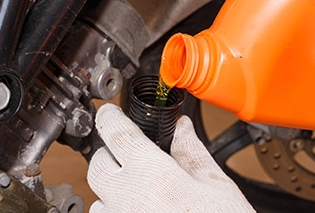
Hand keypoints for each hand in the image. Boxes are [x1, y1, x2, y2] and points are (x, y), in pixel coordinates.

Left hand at [87, 104, 254, 212]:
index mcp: (152, 175)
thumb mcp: (216, 186)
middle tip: (132, 156)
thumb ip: (192, 153)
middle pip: (97, 166)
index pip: (116, 133)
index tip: (109, 114)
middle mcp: (127, 200)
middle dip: (110, 156)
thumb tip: (182, 130)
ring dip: (114, 192)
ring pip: (99, 200)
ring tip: (144, 195)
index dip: (110, 118)